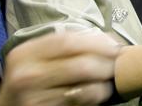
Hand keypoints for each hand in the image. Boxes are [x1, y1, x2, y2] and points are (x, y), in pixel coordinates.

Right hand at [0, 32, 119, 105]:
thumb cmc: (27, 80)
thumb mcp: (35, 58)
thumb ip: (62, 47)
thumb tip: (106, 40)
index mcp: (24, 54)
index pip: (66, 41)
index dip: (95, 41)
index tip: (113, 44)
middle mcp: (27, 75)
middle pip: (79, 65)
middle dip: (105, 64)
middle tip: (117, 64)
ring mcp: (34, 98)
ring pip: (83, 88)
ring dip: (103, 84)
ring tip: (109, 80)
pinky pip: (79, 103)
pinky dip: (94, 97)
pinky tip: (99, 93)